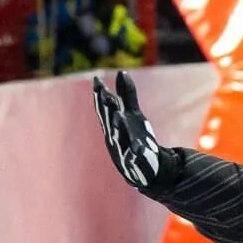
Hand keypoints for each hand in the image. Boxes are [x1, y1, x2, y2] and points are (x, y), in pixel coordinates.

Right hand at [93, 70, 162, 188]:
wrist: (145, 170)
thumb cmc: (134, 138)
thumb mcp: (132, 115)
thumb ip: (127, 95)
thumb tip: (121, 72)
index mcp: (113, 124)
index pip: (105, 108)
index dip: (100, 96)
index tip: (97, 81)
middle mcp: (114, 137)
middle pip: (109, 121)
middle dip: (107, 108)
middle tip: (105, 93)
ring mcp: (124, 150)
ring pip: (119, 138)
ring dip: (118, 127)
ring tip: (119, 115)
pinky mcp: (136, 163)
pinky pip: (134, 158)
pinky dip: (135, 152)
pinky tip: (138, 147)